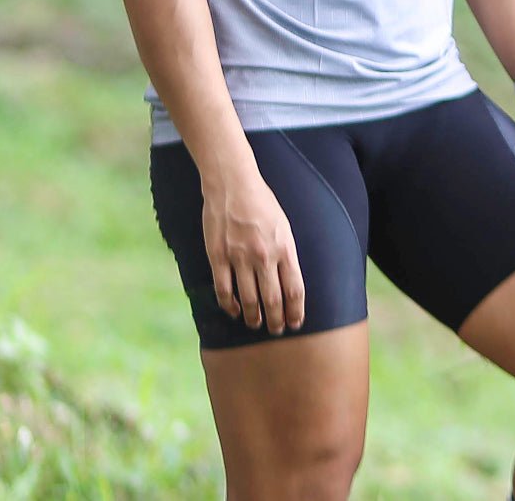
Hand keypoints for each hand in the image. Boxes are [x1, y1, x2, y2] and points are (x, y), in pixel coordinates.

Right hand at [200, 168, 305, 334]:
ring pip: (249, 300)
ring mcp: (240, 257)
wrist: (233, 183)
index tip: (296, 323)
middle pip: (273, 300)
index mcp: (284, 247)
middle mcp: (264, 256)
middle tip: (277, 330)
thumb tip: (288, 279)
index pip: (294, 290)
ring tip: (256, 324)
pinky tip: (234, 311)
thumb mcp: (283, 225)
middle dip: (277, 320)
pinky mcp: (218, 256)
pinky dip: (230, 306)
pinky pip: (224, 290)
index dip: (296, 311)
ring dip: (254, 318)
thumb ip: (286, 252)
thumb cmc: (261, 202)